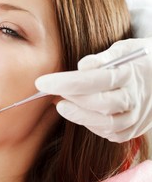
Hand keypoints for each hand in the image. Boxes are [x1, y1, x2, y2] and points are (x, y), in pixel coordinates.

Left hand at [35, 38, 151, 142]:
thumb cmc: (139, 59)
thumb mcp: (125, 48)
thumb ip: (104, 57)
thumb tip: (83, 66)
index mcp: (130, 74)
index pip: (92, 81)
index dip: (65, 83)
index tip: (42, 82)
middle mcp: (135, 98)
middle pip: (98, 104)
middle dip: (69, 100)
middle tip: (49, 93)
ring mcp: (136, 117)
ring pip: (104, 124)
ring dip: (78, 115)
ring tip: (61, 104)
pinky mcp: (134, 129)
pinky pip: (110, 133)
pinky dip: (92, 125)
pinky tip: (80, 114)